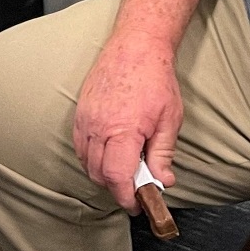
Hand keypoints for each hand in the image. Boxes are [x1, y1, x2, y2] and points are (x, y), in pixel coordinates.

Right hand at [73, 31, 182, 212]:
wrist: (136, 46)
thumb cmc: (155, 78)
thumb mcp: (169, 119)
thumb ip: (163, 154)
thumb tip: (162, 181)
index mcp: (123, 129)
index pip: (117, 177)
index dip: (127, 197)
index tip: (137, 204)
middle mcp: (99, 126)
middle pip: (99, 174)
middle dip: (117, 187)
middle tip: (136, 187)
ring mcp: (86, 118)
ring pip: (87, 162)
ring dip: (103, 173)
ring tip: (124, 167)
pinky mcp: (80, 112)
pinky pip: (80, 146)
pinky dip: (92, 157)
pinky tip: (109, 153)